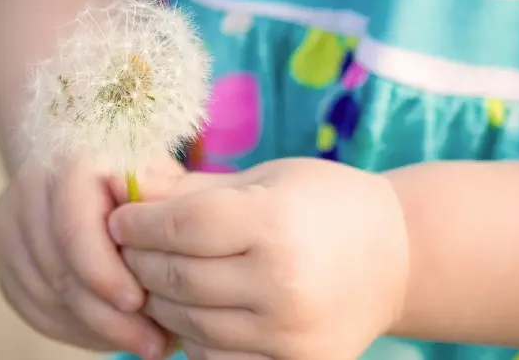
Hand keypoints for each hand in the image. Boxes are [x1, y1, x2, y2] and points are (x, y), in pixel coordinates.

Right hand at [0, 155, 184, 358]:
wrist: (89, 164)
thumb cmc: (140, 175)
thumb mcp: (162, 178)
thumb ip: (165, 208)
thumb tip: (175, 250)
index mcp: (73, 162)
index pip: (74, 228)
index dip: (104, 273)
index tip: (139, 304)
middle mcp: (32, 187)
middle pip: (59, 270)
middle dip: (107, 316)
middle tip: (152, 344)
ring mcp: (11, 222)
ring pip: (45, 295)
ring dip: (93, 328)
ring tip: (140, 341)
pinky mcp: (6, 256)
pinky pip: (33, 307)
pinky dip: (73, 328)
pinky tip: (108, 334)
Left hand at [108, 157, 409, 359]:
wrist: (398, 257)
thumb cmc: (324, 203)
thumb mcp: (265, 179)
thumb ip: (193, 188)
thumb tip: (127, 185)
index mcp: (275, 222)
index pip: (181, 226)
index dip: (138, 224)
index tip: (120, 220)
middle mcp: (283, 281)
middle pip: (177, 278)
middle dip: (138, 262)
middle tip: (126, 249)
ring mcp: (290, 332)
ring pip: (188, 324)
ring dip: (159, 302)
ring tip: (154, 279)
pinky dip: (194, 338)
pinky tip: (193, 312)